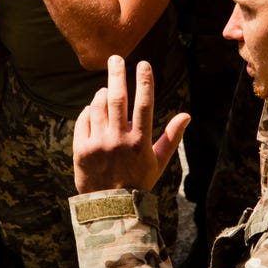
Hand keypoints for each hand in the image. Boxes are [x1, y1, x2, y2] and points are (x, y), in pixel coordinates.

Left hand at [73, 55, 189, 193]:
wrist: (111, 209)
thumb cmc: (138, 182)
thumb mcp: (159, 162)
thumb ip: (172, 137)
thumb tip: (187, 115)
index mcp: (140, 142)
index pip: (144, 104)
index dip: (144, 81)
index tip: (144, 63)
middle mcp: (118, 140)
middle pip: (117, 98)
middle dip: (116, 74)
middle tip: (115, 58)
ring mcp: (98, 144)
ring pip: (98, 106)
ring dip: (102, 93)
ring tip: (106, 89)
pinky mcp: (81, 149)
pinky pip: (83, 119)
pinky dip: (89, 110)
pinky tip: (93, 110)